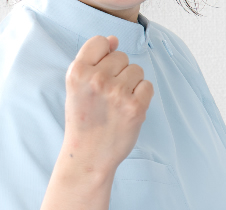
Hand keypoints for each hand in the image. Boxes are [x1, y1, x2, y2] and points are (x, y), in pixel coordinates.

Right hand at [61, 36, 152, 174]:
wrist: (88, 154)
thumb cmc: (84, 118)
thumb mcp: (78, 86)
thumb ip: (94, 61)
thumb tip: (114, 40)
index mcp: (77, 72)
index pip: (100, 41)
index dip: (104, 55)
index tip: (100, 72)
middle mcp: (96, 79)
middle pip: (121, 56)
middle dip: (118, 72)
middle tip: (107, 95)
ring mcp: (117, 93)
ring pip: (137, 70)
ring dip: (132, 83)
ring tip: (117, 101)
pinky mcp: (136, 106)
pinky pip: (148, 86)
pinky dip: (142, 96)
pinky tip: (128, 108)